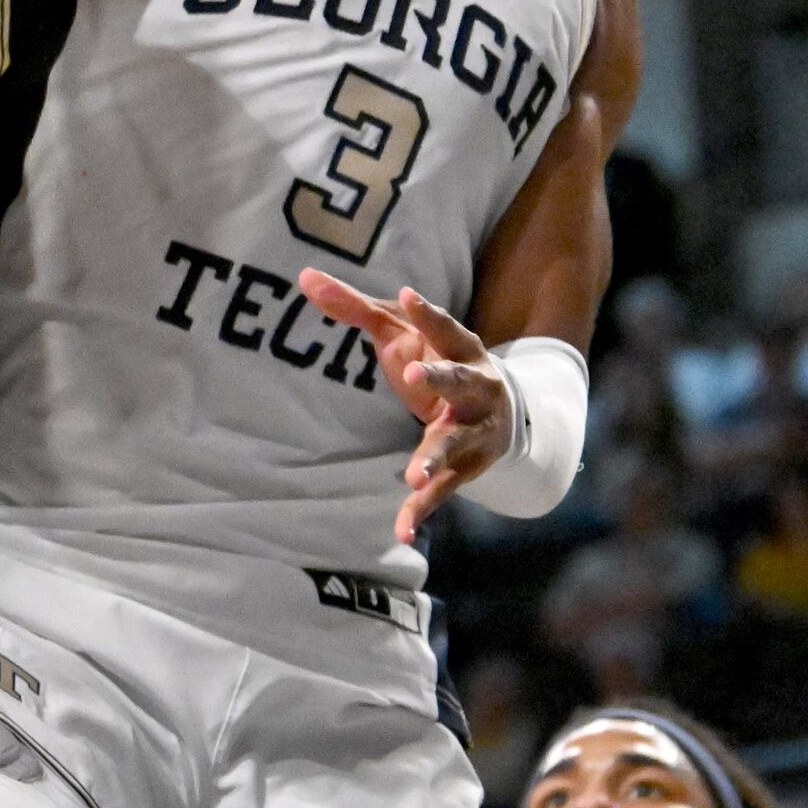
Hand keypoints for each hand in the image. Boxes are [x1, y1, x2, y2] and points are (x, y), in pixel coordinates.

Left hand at [297, 270, 510, 538]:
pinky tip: (402, 530)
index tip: (406, 297)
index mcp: (461, 348)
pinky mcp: (467, 467)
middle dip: (438, 379)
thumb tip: (304, 276)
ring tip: (411, 474)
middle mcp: (475, 387)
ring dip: (434, 457)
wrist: (503, 413)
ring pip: (454, 442)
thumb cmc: (435, 360)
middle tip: (412, 377)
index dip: (427, 313)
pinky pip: (443, 490)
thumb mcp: (400, 332)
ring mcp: (474, 430)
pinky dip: (422, 509)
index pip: (444, 327)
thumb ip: (355, 307)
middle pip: (459, 381)